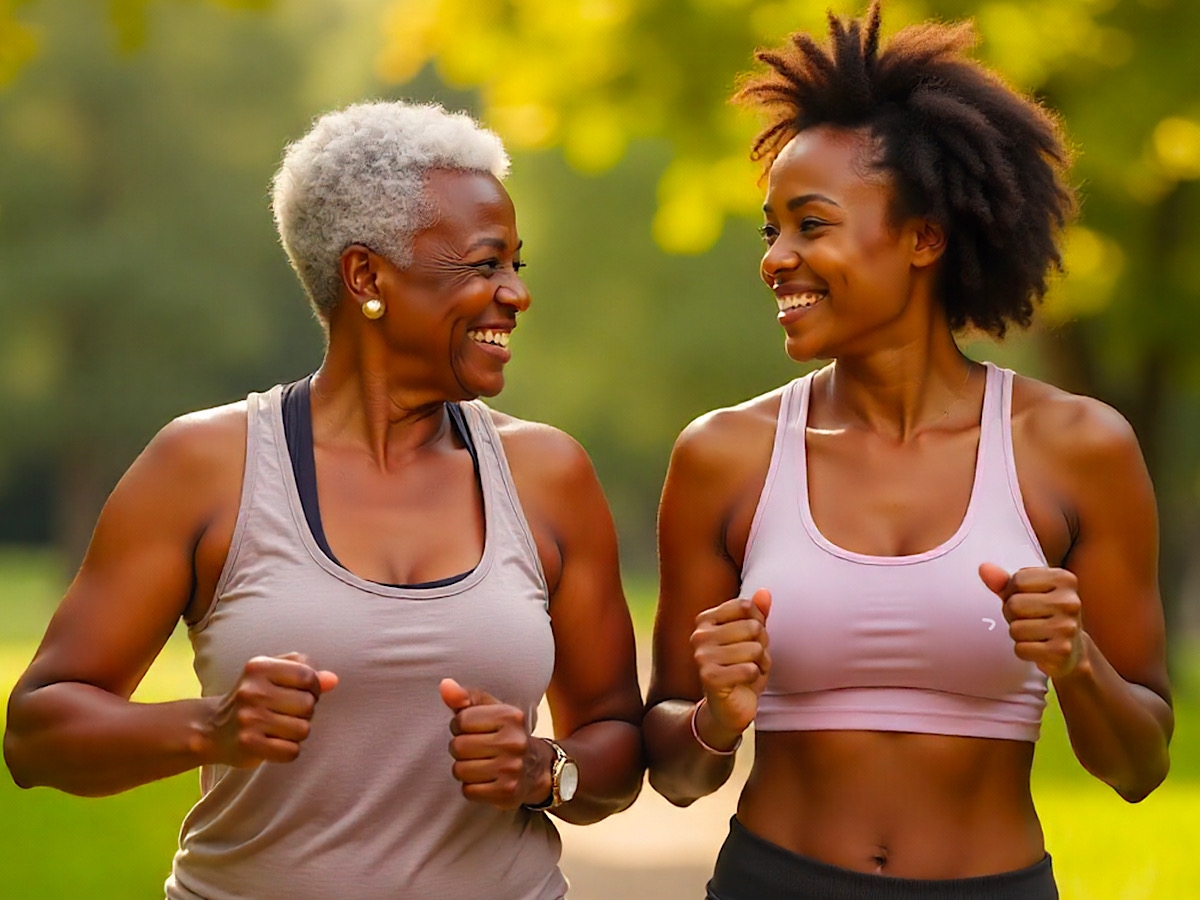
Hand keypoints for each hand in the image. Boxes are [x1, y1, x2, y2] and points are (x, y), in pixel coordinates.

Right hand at [208, 652, 337, 766]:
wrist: (211, 728)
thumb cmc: (252, 698)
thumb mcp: (273, 675)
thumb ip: (305, 672)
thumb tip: (333, 680)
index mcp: (259, 667)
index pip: (308, 676)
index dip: (314, 688)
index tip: (304, 694)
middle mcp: (252, 691)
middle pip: (307, 705)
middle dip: (305, 712)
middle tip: (288, 714)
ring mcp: (248, 718)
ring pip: (302, 729)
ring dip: (298, 733)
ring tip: (281, 729)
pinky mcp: (248, 744)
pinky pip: (291, 751)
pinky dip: (289, 751)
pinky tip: (275, 744)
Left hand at [439, 678, 551, 808]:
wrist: (538, 768)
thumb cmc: (506, 734)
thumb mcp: (491, 710)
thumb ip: (466, 697)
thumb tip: (444, 685)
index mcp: (510, 716)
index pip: (461, 720)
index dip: (459, 726)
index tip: (472, 730)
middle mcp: (514, 741)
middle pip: (458, 746)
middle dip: (460, 749)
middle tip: (476, 749)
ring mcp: (512, 769)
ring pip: (460, 770)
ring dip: (464, 769)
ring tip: (480, 764)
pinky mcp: (507, 792)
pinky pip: (468, 790)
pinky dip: (471, 787)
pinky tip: (486, 780)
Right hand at [690, 589, 771, 746]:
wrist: (730, 708)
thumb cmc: (741, 668)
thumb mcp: (752, 639)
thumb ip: (757, 614)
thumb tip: (764, 591)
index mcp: (705, 620)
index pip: (746, 607)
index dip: (759, 624)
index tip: (749, 641)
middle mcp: (699, 635)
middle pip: (753, 627)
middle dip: (761, 646)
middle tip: (750, 661)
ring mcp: (702, 656)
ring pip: (754, 649)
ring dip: (760, 663)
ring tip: (748, 672)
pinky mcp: (709, 677)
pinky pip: (750, 669)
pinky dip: (755, 677)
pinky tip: (745, 684)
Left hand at [979, 563, 1084, 678]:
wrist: (1072, 648)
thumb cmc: (1043, 613)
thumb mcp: (1025, 592)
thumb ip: (1003, 580)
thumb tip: (984, 568)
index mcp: (1064, 580)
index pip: (1018, 580)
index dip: (1012, 592)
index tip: (1027, 599)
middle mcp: (1070, 602)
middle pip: (1014, 605)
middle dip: (1012, 615)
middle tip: (1028, 619)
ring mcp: (1068, 628)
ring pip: (1015, 629)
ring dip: (1017, 633)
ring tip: (1034, 633)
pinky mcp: (1062, 652)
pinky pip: (1021, 649)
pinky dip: (1023, 650)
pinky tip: (1038, 647)